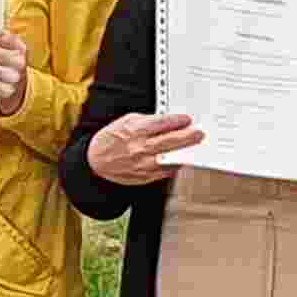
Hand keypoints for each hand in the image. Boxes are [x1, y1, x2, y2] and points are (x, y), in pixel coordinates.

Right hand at [82, 111, 203, 187]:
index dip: (177, 121)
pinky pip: (165, 171)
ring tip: (193, 148)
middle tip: (199, 134)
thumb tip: (169, 122)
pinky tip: (180, 159)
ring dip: (184, 153)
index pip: (161, 124)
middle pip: (169, 142)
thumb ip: (148, 121)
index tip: (187, 119)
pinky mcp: (144, 176)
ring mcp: (142, 164)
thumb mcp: (126, 122)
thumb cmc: (112, 139)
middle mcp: (139, 148)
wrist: (96, 161)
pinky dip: (174, 165)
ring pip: (170, 159)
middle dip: (187, 137)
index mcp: (134, 131)